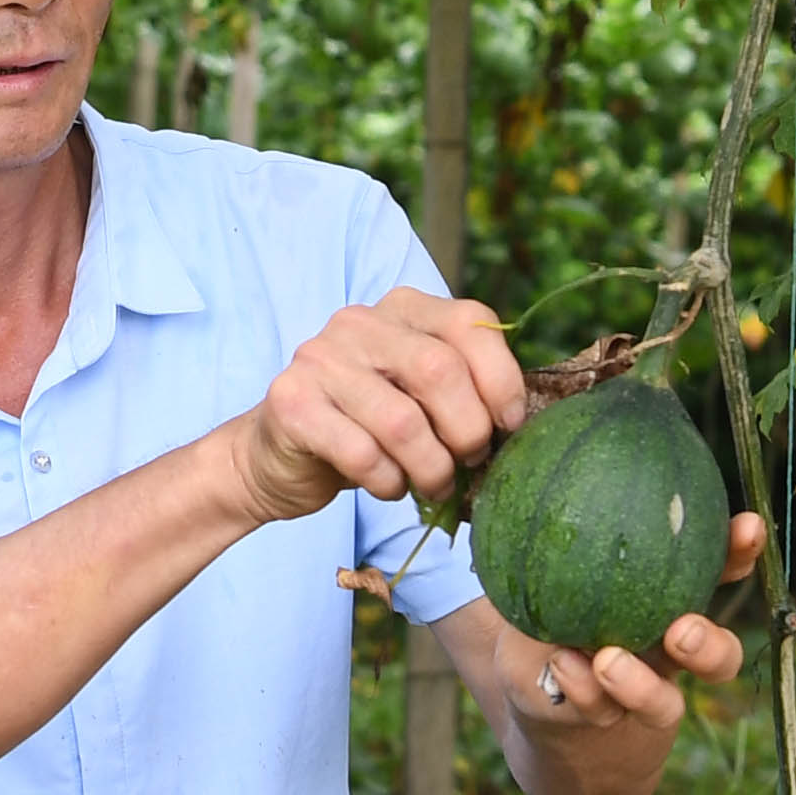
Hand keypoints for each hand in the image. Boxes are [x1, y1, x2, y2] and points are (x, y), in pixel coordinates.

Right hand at [229, 289, 529, 523]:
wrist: (276, 456)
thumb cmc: (366, 428)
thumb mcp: (418, 396)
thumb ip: (462, 390)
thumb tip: (519, 423)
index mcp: (403, 308)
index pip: (470, 322)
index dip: (502, 379)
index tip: (508, 426)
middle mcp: (359, 322)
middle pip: (439, 370)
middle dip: (468, 430)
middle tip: (468, 462)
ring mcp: (320, 358)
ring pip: (402, 422)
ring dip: (431, 468)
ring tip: (433, 483)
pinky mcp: (292, 402)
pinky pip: (362, 453)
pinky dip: (388, 482)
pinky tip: (388, 486)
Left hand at [485, 508, 773, 794]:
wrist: (540, 710)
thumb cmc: (550, 622)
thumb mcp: (547, 574)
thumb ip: (551, 535)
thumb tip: (530, 459)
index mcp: (668, 606)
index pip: (715, 577)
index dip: (738, 555)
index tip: (748, 528)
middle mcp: (665, 657)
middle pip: (717, 656)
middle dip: (709, 644)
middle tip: (682, 629)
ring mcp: (639, 699)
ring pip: (664, 704)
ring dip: (639, 685)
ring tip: (608, 661)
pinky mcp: (601, 729)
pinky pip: (601, 713)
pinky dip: (580, 689)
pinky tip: (561, 665)